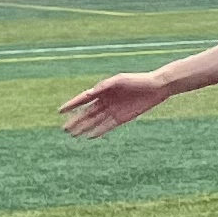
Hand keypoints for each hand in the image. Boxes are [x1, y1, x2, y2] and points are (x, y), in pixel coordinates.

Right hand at [61, 69, 175, 137]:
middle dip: (76, 120)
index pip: (84, 99)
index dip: (72, 105)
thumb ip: (106, 85)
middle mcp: (106, 101)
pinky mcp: (123, 117)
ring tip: (73, 135)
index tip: (60, 111)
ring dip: (84, 128)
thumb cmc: (138, 80)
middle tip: (64, 129)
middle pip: (87, 113)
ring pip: (95, 121)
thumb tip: (92, 91)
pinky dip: (99, 131)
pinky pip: (108, 126)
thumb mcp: (121, 80)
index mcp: (103, 90)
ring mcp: (113, 110)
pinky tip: (90, 136)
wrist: (157, 87)